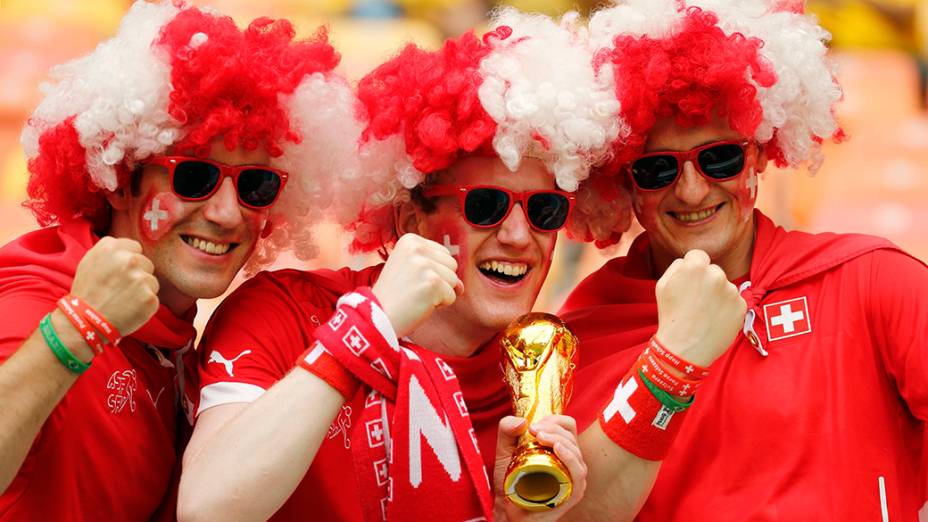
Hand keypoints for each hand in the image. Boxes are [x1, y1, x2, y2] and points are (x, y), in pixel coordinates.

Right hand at [70, 236, 159, 336]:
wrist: (84, 322)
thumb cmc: (86, 292)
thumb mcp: (90, 261)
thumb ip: (111, 252)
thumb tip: (130, 250)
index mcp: (112, 248)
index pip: (136, 248)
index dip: (129, 261)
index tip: (121, 272)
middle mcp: (129, 260)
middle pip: (146, 263)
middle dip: (137, 274)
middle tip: (121, 288)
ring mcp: (141, 279)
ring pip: (151, 281)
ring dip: (143, 290)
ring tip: (123, 299)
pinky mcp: (149, 297)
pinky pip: (153, 298)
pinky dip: (144, 304)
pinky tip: (129, 309)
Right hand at [372, 233, 461, 337]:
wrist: (376, 316)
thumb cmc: (393, 296)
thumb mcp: (409, 270)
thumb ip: (436, 268)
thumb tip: (461, 286)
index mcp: (410, 240)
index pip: (443, 253)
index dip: (433, 271)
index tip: (411, 279)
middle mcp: (417, 248)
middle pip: (452, 264)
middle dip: (440, 281)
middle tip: (414, 289)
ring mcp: (425, 265)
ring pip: (454, 280)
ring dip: (440, 293)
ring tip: (417, 296)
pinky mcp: (433, 283)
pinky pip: (452, 296)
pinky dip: (439, 305)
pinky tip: (420, 304)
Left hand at [493, 415, 586, 521]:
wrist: (508, 507)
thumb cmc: (511, 480)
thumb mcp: (504, 449)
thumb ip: (506, 429)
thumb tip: (523, 421)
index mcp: (560, 449)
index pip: (568, 427)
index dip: (554, 420)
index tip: (535, 424)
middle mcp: (571, 461)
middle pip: (570, 436)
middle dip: (552, 428)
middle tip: (534, 430)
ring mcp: (574, 477)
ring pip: (575, 451)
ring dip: (559, 438)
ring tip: (540, 437)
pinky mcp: (573, 492)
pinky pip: (577, 471)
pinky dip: (570, 457)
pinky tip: (557, 448)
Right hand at [654, 249, 746, 366]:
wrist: (685, 349)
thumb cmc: (670, 316)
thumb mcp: (662, 285)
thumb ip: (677, 266)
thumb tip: (689, 261)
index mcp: (695, 266)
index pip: (698, 256)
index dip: (692, 269)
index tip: (690, 282)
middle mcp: (716, 274)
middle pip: (713, 271)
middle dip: (706, 282)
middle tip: (696, 302)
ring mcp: (731, 290)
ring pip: (725, 286)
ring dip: (717, 295)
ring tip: (704, 313)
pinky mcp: (742, 306)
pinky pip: (734, 301)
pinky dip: (726, 308)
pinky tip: (714, 320)